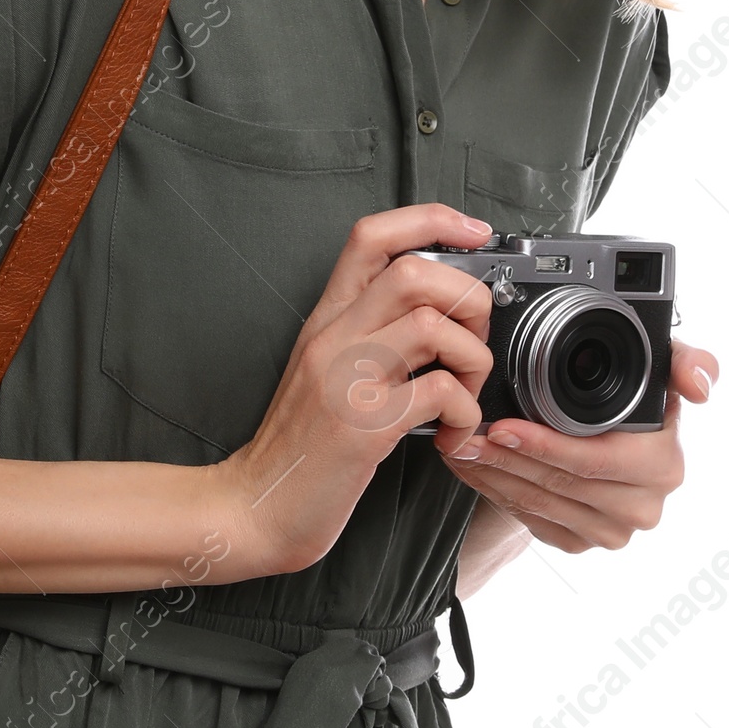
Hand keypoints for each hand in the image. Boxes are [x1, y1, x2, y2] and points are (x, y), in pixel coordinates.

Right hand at [219, 202, 499, 578]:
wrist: (254, 507)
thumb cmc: (298, 446)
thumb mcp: (323, 371)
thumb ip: (368, 335)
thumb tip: (439, 314)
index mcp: (326, 319)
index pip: (372, 236)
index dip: (431, 220)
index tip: (473, 234)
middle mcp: (333, 338)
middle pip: (414, 272)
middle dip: (468, 300)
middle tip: (473, 342)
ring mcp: (345, 379)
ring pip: (435, 326)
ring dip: (474, 360)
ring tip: (465, 395)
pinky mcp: (362, 426)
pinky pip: (440, 393)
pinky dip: (466, 413)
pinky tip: (453, 435)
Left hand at [438, 339, 718, 554]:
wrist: (609, 440)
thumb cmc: (630, 400)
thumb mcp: (656, 370)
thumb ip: (683, 363)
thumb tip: (701, 386)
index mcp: (662, 464)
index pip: (594, 461)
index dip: (545, 445)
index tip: (501, 426)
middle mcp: (642, 505)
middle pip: (557, 483)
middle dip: (504, 456)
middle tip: (464, 431)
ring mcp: (610, 531)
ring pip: (537, 502)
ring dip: (490, 472)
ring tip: (458, 444)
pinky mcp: (578, 543)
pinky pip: (527, 518)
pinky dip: (493, 491)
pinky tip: (472, 467)